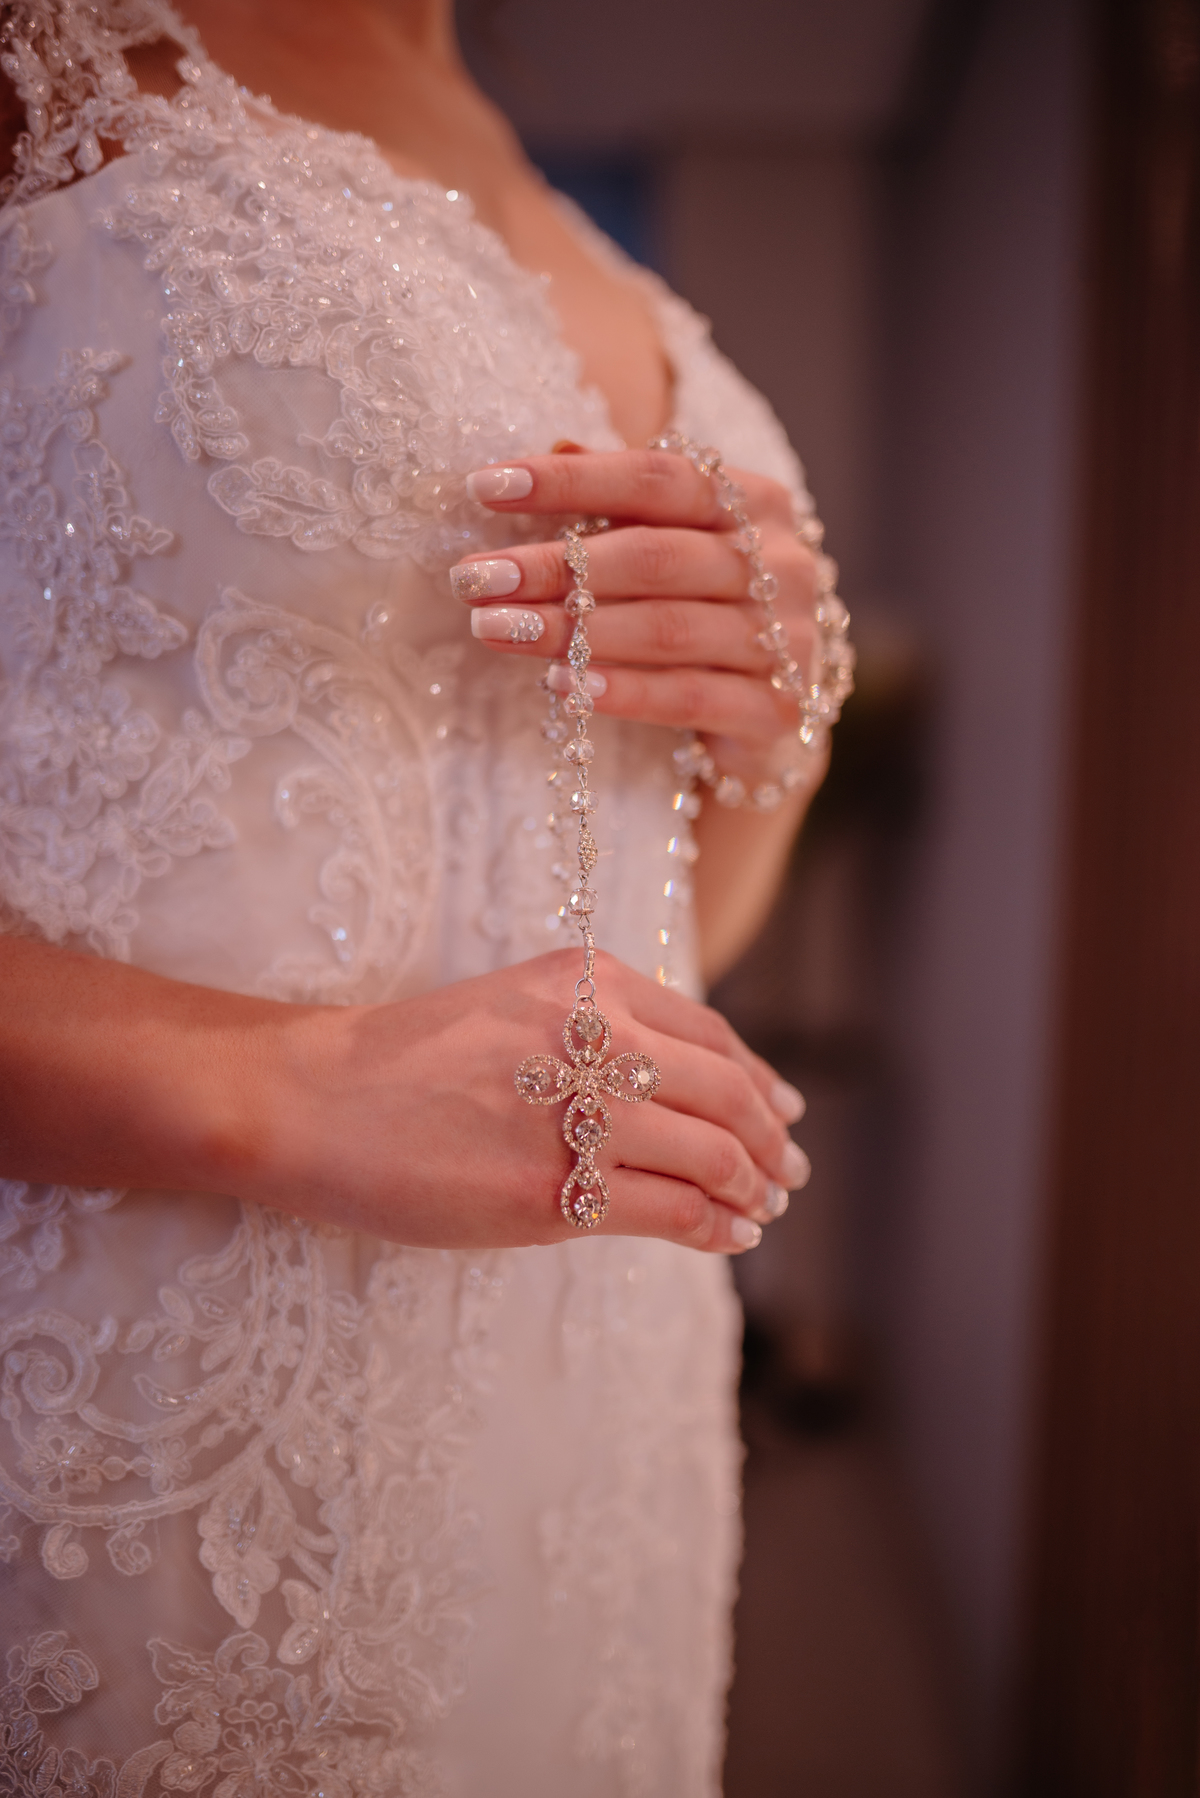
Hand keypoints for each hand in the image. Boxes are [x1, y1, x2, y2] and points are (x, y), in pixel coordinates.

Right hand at [259, 949, 808, 1253]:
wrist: (315, 1098)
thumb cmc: (406, 1062)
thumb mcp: (515, 1008)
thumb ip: (595, 1030)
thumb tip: (685, 1089)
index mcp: (587, 981)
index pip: (711, 1035)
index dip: (760, 1080)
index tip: (784, 1109)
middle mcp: (594, 1035)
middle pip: (727, 1093)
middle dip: (771, 1138)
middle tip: (789, 1171)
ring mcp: (574, 1113)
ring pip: (712, 1153)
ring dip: (752, 1187)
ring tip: (762, 1208)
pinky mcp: (551, 1190)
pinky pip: (671, 1211)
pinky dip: (716, 1225)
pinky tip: (728, 1234)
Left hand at [449, 448, 820, 784]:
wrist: (773, 703)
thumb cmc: (706, 604)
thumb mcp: (671, 540)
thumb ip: (622, 500)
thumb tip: (554, 447)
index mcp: (756, 502)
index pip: (657, 477)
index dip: (569, 480)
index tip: (484, 486)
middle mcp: (783, 563)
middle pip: (654, 556)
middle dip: (554, 567)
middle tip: (474, 578)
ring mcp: (787, 638)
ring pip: (667, 629)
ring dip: (574, 631)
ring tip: (496, 630)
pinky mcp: (776, 709)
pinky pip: (689, 697)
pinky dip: (624, 692)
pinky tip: (564, 686)